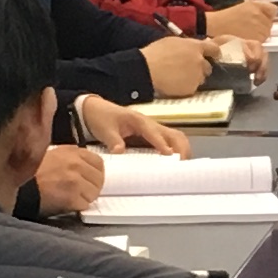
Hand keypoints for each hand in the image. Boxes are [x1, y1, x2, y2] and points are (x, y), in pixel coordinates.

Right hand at [32, 145, 107, 217]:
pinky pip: (84, 205)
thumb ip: (73, 156)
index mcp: (73, 152)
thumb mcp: (54, 154)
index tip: (90, 179)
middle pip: (99, 180)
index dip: (95, 173)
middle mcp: (76, 164)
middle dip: (91, 187)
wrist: (21, 187)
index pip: (99, 163)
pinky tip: (65, 203)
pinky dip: (77, 207)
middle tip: (79, 191)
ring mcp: (75, 181)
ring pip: (94, 194)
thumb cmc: (34, 172)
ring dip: (84, 198)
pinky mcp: (71, 197)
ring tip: (70, 196)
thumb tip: (87, 166)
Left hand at [74, 97, 192, 158]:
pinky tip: (173, 164)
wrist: (95, 110)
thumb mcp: (105, 130)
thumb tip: (120, 152)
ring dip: (181, 151)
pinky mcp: (152, 136)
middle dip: (181, 149)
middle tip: (182, 166)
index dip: (163, 144)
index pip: (155, 133)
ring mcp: (153, 130)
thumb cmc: (101, 118)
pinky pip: (168, 143)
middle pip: (174, 134)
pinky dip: (175, 152)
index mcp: (139, 121)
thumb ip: (113, 141)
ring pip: (175, 138)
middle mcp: (150, 124)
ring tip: (182, 167)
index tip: (170, 155)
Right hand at [138, 34, 213, 97]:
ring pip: (200, 78)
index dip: (215, 53)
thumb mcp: (172, 41)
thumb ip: (188, 44)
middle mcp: (200, 62)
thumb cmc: (155, 53)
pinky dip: (186, 87)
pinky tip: (175, 84)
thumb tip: (198, 44)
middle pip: (208, 67)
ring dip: (194, 78)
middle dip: (201, 68)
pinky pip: (192, 88)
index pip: (214, 49)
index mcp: (195, 47)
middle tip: (189, 69)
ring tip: (179, 77)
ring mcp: (196, 76)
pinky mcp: (191, 89)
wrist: (146, 70)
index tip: (214, 56)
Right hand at [206, 0, 275, 45]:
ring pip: (267, 33)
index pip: (273, 10)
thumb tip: (273, 14)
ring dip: (260, 34)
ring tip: (247, 32)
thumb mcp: (245, 6)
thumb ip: (261, 8)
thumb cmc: (228, 16)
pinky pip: (262, 41)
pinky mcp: (256, 40)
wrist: (216, 26)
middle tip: (250, 26)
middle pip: (270, 23)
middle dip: (263, 25)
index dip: (268, 14)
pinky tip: (246, 38)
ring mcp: (259, 29)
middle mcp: (260, 16)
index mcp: (258, 6)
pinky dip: (256, 41)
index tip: (262, 16)